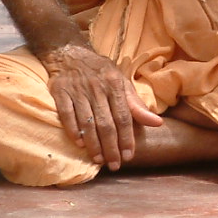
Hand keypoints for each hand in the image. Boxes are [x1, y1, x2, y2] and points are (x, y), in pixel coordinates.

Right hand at [41, 43, 162, 169]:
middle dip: (111, 147)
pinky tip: (80, 144)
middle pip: (105, 123)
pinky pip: (66, 114)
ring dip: (94, 143)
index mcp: (115, 84)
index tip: (128, 156)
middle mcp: (97, 87)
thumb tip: (157, 123)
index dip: (126, 138)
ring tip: (99, 159)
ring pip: (87, 122)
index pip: (123, 116)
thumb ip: (136, 104)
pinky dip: (73, 130)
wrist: (70, 53)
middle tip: (114, 164)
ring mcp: (77, 90)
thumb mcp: (121, 83)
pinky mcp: (60, 91)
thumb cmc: (100, 72)